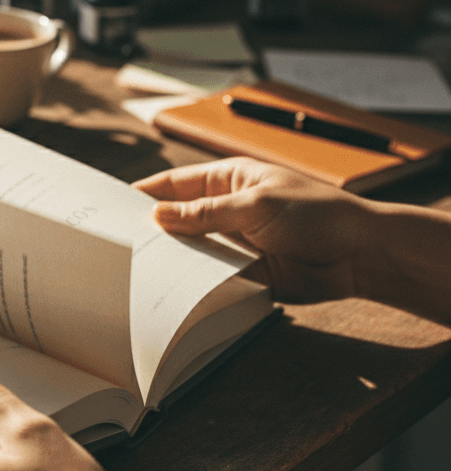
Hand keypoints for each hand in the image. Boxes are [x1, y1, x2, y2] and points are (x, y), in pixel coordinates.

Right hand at [134, 157, 369, 303]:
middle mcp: (225, 209)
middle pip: (176, 219)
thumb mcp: (256, 205)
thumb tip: (158, 216)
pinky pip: (209, 276)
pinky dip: (192, 282)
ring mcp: (233, 241)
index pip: (173, 184)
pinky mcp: (243, 271)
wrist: (360, 255)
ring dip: (171, 259)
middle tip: (117, 245)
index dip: (143, 194)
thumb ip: (205, 213)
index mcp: (227, 179)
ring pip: (190, 250)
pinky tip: (171, 291)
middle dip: (151, 230)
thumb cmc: (317, 215)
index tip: (110, 207)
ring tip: (136, 271)